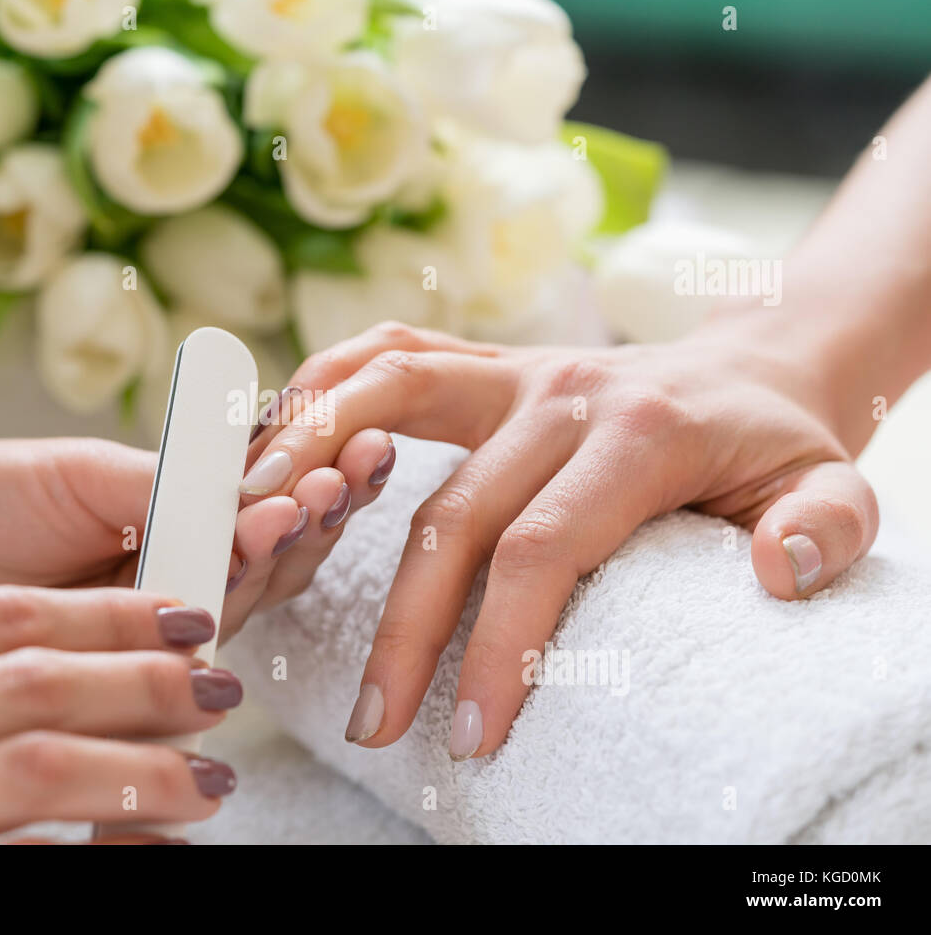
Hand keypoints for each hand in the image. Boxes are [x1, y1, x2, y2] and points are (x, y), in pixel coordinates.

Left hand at [0, 435, 392, 642]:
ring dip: (287, 544)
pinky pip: (189, 642)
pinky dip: (228, 594)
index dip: (313, 472)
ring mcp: (146, 629)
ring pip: (244, 595)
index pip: (261, 500)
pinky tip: (259, 548)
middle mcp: (168, 575)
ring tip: (315, 495)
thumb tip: (262, 490)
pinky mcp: (118, 676)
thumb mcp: (82, 471)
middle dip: (320, 507)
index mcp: (165, 514)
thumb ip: (171, 484)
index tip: (361, 437)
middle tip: (360, 464)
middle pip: (271, 552)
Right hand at [241, 322, 878, 759]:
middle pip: (451, 508)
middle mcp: (560, 390)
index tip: (474, 733)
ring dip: (315, 467)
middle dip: (405, 624)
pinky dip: (323, 390)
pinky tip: (276, 446)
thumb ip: (827, 528)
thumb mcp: (830, 487)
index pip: (542, 546)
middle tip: (377, 721)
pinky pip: (385, 357)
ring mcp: (512, 369)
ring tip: (260, 550)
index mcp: (638, 432)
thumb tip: (779, 573)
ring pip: (385, 398)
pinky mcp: (481, 366)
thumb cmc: (775, 447)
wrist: (748, 370)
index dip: (498, 643)